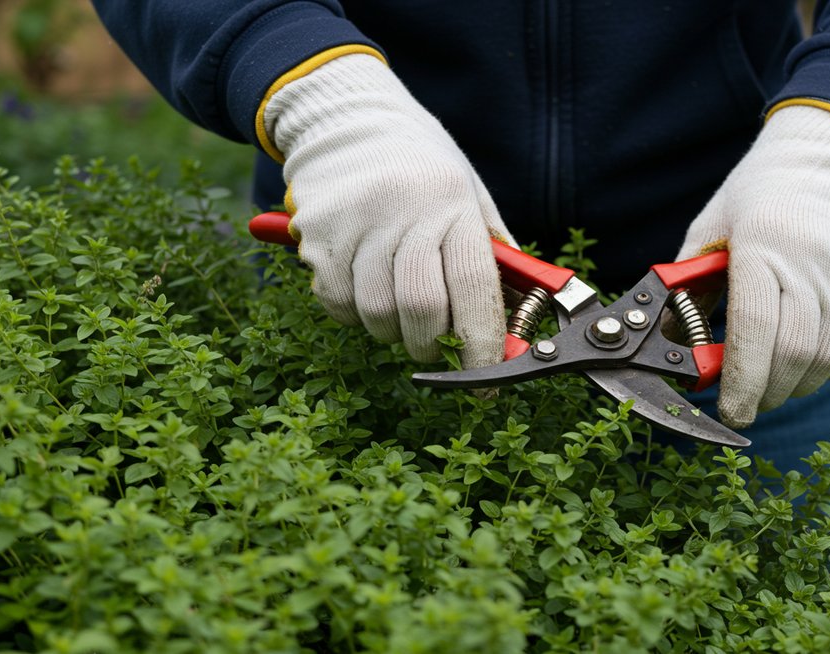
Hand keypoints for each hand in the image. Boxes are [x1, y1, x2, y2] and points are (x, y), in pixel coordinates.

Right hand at [262, 53, 513, 368]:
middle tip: (438, 348)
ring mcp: (355, 222)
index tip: (487, 377)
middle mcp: (404, 211)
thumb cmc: (421, 168)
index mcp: (452, 202)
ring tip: (401, 312)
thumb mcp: (469, 194)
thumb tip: (513, 326)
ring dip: (393, 333)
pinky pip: (337, 303)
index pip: (474, 286)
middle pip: (421, 310)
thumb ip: (493, 255)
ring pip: (377, 314)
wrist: (347, 119)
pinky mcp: (316, 235)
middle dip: (434, 347)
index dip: (483, 342)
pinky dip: (355, 315)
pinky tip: (366, 291)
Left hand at [676, 105, 829, 427]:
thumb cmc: (757, 195)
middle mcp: (811, 263)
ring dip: (798, 384)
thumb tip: (670, 342)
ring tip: (775, 383)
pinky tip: (807, 363)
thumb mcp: (712, 229)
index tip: (731, 412)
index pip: (754, 330)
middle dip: (768, 392)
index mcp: (761, 246)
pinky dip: (829, 367)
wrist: (828, 156)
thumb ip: (689, 287)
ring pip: (828, 358)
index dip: (742, 381)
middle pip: (794, 354)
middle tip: (748, 403)